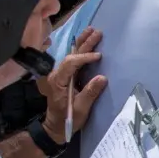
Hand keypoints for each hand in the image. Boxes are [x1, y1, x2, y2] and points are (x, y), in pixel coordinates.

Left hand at [40, 27, 107, 141]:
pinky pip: (73, 60)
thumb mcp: (81, 109)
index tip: (98, 56)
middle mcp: (56, 74)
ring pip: (71, 54)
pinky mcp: (65, 76)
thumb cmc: (67, 119)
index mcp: (57, 81)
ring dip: (82, 42)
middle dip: (84, 43)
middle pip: (71, 55)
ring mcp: (60, 74)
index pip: (70, 63)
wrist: (55, 126)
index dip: (84, 58)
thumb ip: (90, 93)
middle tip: (97, 33)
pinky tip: (87, 42)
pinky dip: (81, 50)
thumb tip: (102, 78)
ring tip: (92, 31)